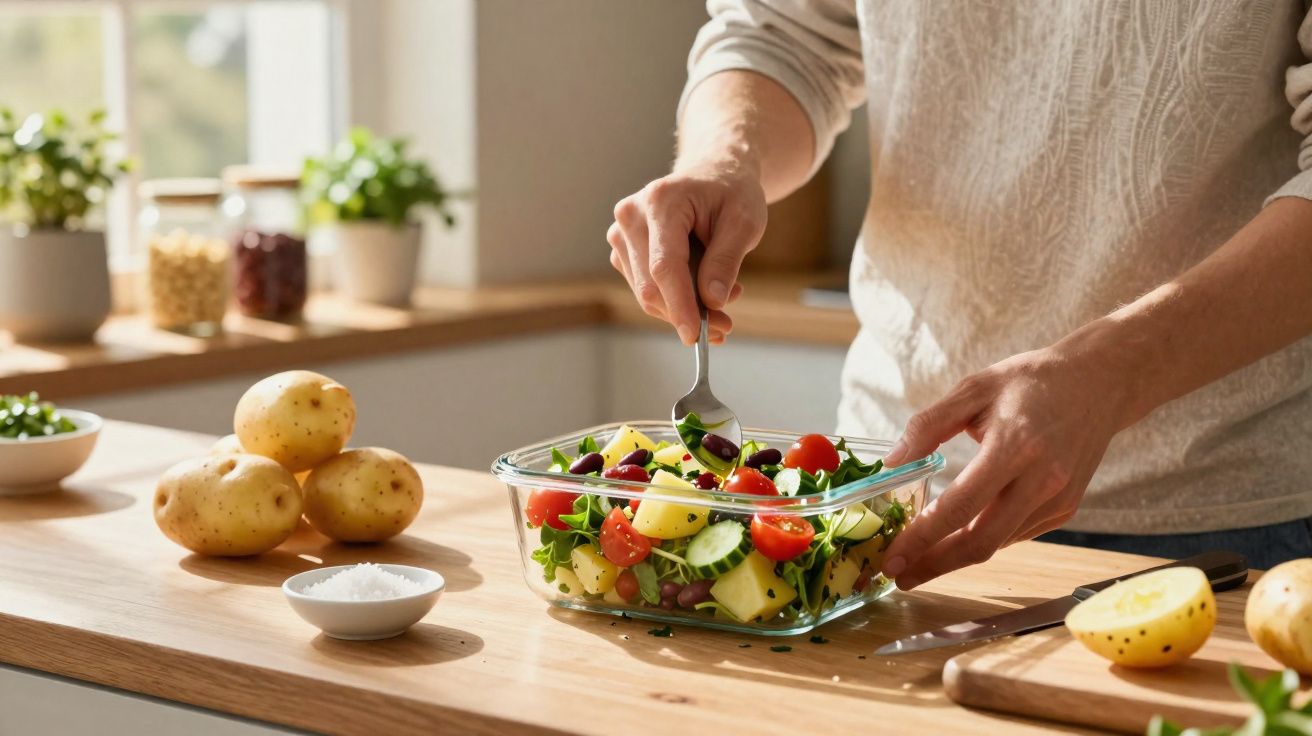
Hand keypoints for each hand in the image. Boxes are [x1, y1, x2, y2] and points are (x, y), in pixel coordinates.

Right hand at [607, 156, 766, 344]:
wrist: (714, 174)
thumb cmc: (731, 193)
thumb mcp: (744, 222)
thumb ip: (726, 261)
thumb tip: (712, 302)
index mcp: (661, 201)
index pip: (665, 266)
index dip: (679, 305)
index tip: (694, 335)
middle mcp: (631, 216)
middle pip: (652, 285)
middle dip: (688, 313)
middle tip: (725, 325)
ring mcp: (621, 234)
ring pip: (647, 293)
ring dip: (684, 308)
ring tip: (722, 299)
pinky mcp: (623, 251)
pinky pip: (646, 289)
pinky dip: (675, 300)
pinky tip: (703, 291)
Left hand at [878, 342, 1134, 589]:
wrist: (1100, 383)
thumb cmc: (1031, 381)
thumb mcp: (973, 388)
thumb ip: (928, 425)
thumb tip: (891, 463)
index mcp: (1015, 446)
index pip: (960, 506)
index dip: (922, 538)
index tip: (892, 558)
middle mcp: (1042, 481)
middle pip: (980, 542)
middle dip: (934, 565)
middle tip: (897, 575)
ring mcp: (1057, 500)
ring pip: (996, 544)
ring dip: (954, 557)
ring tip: (917, 558)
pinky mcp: (1065, 509)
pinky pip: (1014, 534)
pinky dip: (981, 539)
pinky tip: (956, 536)